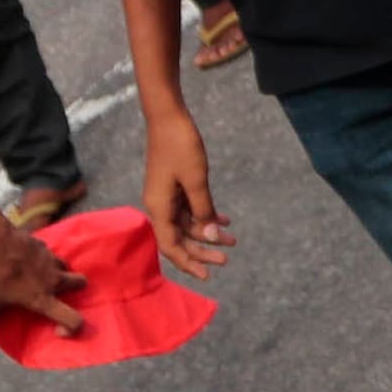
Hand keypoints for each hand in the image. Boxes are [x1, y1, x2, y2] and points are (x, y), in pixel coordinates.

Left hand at [0, 211, 86, 338]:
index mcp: (43, 299)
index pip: (74, 319)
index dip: (72, 328)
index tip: (57, 328)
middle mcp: (53, 279)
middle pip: (81, 283)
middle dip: (75, 288)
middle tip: (57, 292)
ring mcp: (50, 259)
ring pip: (65, 266)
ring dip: (59, 272)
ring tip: (41, 275)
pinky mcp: (42, 245)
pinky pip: (49, 253)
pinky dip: (42, 258)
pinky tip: (26, 260)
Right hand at [142, 113, 234, 279]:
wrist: (168, 117)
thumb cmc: (180, 146)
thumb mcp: (196, 181)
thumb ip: (203, 211)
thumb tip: (210, 238)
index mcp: (158, 208)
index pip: (171, 246)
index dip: (188, 262)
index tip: (207, 275)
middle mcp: (160, 206)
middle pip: (180, 239)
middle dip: (202, 250)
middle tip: (226, 258)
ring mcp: (167, 197)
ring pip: (188, 224)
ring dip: (209, 232)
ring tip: (233, 239)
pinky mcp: (174, 187)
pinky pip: (190, 209)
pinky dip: (206, 215)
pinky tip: (225, 220)